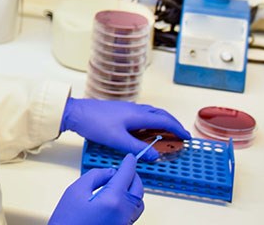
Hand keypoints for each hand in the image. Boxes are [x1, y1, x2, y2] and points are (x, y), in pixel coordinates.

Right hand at [49, 153, 143, 224]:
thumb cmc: (67, 221)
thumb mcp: (75, 191)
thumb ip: (96, 176)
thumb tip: (110, 172)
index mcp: (113, 200)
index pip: (127, 175)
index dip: (129, 164)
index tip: (130, 157)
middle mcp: (123, 213)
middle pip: (138, 190)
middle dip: (134, 177)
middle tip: (125, 169)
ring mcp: (124, 224)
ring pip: (138, 203)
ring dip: (133, 190)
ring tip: (120, 184)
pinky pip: (132, 213)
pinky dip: (129, 202)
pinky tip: (116, 198)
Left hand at [60, 98, 190, 160]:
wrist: (76, 112)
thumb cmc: (95, 124)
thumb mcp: (117, 140)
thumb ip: (136, 148)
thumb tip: (155, 156)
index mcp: (137, 115)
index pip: (164, 121)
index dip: (177, 129)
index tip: (187, 137)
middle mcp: (135, 109)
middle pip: (160, 114)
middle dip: (173, 124)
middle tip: (181, 135)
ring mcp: (127, 108)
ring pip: (151, 113)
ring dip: (162, 121)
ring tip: (168, 132)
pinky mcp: (120, 110)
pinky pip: (143, 114)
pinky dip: (151, 120)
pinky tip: (146, 129)